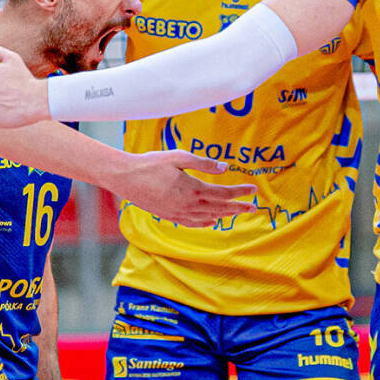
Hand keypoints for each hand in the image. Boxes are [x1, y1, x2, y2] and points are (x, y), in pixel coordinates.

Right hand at [114, 150, 259, 227]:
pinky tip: (213, 221)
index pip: (223, 193)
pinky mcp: (169, 216)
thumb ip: (203, 163)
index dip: (239, 192)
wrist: (125, 178)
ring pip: (208, 216)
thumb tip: (224, 168)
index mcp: (192, 189)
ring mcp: (178, 213)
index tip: (253, 190)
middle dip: (238, 207)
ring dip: (225, 215)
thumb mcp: (178, 157)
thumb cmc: (151, 163)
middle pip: (219, 208)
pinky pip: (192, 223)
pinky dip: (205, 222)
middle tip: (253, 207)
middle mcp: (187, 205)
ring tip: (237, 212)